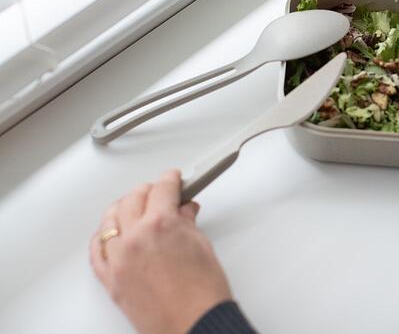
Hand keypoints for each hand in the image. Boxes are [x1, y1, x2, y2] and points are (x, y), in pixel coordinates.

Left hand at [90, 170, 231, 333]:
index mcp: (161, 225)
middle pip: (133, 199)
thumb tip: (183, 212)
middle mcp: (135, 238)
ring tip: (135, 207)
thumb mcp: (202, 247)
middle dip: (148, 191)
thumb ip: (187, 224)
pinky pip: (96, 250)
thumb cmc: (202, 295)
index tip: (174, 179)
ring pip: (110, 220)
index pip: (162, 188)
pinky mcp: (110, 279)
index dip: (171, 179)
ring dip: (123, 208)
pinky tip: (111, 232)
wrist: (194, 326)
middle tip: (159, 192)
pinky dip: (103, 237)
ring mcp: (118, 259)